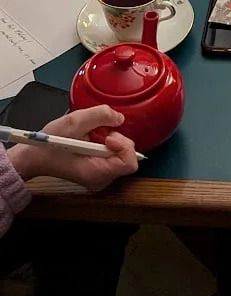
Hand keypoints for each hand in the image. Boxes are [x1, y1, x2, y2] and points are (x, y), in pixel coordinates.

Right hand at [8, 105, 137, 191]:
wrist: (34, 156)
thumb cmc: (50, 144)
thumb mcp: (74, 122)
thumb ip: (100, 115)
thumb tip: (119, 118)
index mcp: (96, 172)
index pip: (130, 162)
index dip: (123, 144)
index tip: (108, 136)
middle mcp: (101, 179)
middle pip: (127, 157)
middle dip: (117, 140)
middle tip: (99, 133)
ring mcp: (100, 177)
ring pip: (121, 156)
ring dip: (111, 142)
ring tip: (91, 137)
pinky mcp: (98, 172)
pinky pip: (113, 156)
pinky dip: (106, 145)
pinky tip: (91, 142)